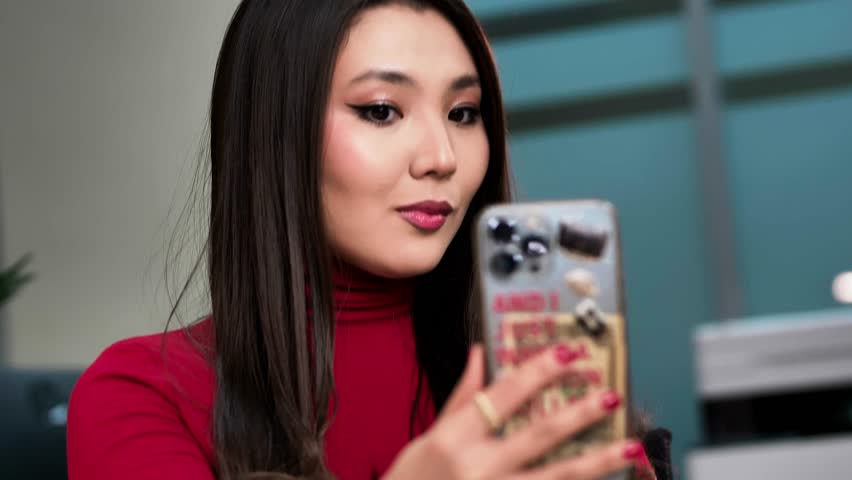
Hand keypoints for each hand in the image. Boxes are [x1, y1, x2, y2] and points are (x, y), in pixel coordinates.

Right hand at [383, 344, 647, 479]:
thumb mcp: (429, 438)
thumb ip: (462, 398)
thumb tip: (481, 354)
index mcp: (455, 438)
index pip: (505, 394)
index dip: (540, 370)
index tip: (568, 353)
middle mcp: (478, 468)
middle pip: (539, 435)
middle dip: (579, 414)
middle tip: (610, 396)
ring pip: (556, 476)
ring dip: (597, 462)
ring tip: (630, 448)